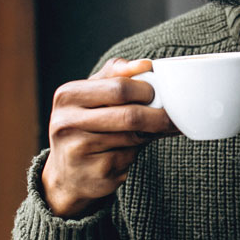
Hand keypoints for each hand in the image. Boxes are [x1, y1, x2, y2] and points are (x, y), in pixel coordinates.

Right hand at [42, 58, 176, 217]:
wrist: (68, 175)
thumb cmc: (86, 126)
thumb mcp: (92, 95)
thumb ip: (116, 74)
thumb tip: (146, 64)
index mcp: (67, 96)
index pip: (119, 88)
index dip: (146, 90)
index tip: (160, 94)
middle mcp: (67, 123)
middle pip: (130, 115)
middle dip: (158, 116)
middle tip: (172, 116)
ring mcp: (79, 151)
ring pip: (133, 137)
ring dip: (151, 135)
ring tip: (154, 131)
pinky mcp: (95, 173)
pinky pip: (129, 158)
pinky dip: (137, 153)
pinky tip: (129, 152)